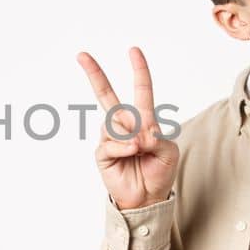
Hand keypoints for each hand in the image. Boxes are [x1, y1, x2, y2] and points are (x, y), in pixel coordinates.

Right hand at [76, 47, 179, 209]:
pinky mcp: (102, 153)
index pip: (140, 90)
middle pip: (106, 94)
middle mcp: (124, 125)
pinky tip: (131, 153)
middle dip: (94, 74)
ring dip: (131, 136)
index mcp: (142, 120)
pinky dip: (123, 148)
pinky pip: (110, 143)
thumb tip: (137, 134)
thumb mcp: (169, 151)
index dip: (138, 70)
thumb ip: (158, 137)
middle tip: (81, 54)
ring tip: (140, 150)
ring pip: (114, 124)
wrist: (148, 198)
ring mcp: (111, 138)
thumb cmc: (159, 172)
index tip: (133, 50)